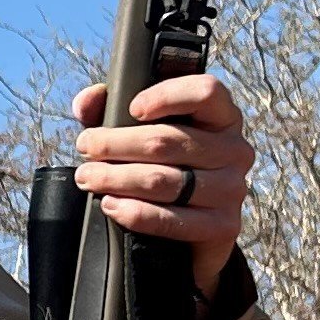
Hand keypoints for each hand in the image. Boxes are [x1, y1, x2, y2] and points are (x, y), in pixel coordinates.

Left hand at [72, 70, 251, 297]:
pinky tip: (111, 205)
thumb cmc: (165, 164)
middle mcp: (234, 149)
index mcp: (221, 116)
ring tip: (88, 178)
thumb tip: (85, 103)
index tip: (131, 109)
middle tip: (85, 150)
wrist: (191, 227)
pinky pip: (173, 219)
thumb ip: (111, 107)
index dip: (166, 96)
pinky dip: (135, 213)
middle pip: (169, 141)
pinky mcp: (223, 225)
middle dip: (116, 145)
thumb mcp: (141, 129)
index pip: (206, 92)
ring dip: (117, 179)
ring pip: (165, 180)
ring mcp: (232, 189)